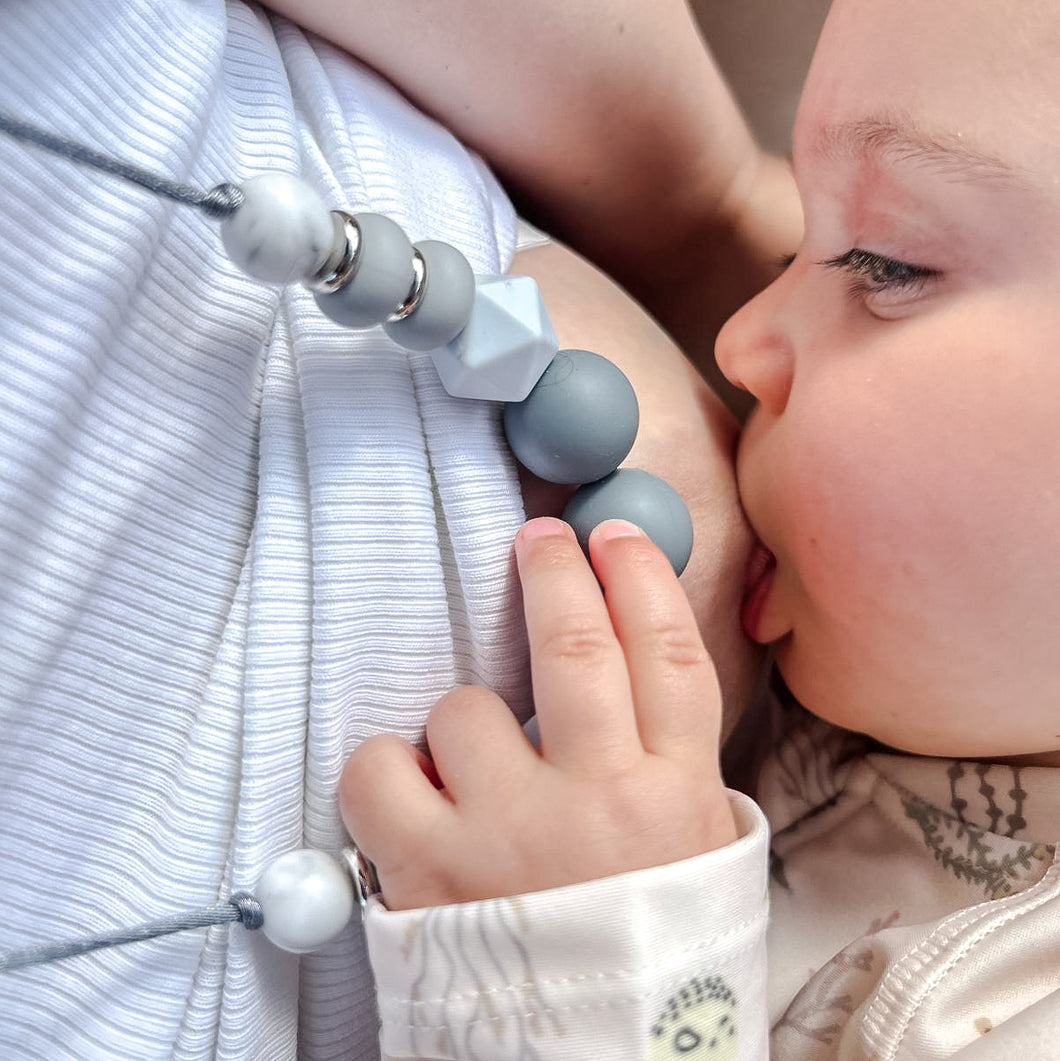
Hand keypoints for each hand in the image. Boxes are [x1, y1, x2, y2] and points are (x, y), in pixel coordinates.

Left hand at [339, 516, 737, 910]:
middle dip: (556, 573)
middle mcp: (600, 803)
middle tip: (541, 539)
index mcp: (677, 801)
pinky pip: (379, 769)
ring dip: (461, 725)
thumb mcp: (702, 862)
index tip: (617, 538)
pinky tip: (409, 799)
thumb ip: (679, 775)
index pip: (670, 659)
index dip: (643, 582)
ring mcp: (512, 832)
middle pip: (577, 647)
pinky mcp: (431, 869)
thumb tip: (647, 685)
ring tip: (474, 778)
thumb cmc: (648, 960)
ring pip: (465, 709)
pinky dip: (383, 769)